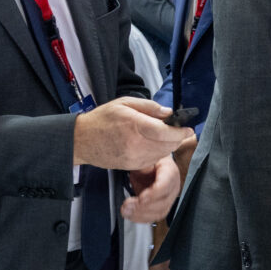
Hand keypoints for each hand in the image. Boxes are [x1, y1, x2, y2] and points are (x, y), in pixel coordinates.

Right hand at [76, 97, 193, 171]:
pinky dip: (157, 153)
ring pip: (163, 154)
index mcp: (135, 125)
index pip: (166, 132)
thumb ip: (149, 107)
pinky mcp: (131, 166)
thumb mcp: (124, 103)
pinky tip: (151, 144)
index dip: (181, 131)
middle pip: (168, 145)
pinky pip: (152, 160)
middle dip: (176, 138)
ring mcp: (133, 157)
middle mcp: (136, 144)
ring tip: (163, 136)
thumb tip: (168, 113)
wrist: (82, 140)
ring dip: (168, 146)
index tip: (188, 128)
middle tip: (176, 130)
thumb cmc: (101, 119)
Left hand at [121, 153, 181, 223]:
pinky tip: (130, 215)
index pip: (166, 185)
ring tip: (125, 211)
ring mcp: (168, 198)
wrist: (151, 165)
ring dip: (141, 214)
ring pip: (159, 212)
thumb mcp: (145, 157)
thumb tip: (133, 162)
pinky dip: (141, 218)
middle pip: (163, 202)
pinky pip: (154, 216)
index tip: (141, 198)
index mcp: (170, 172)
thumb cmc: (149, 160)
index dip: (153, 193)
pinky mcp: (161, 206)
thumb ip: (141, 161)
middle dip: (143, 207)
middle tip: (127, 205)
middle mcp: (172, 187)